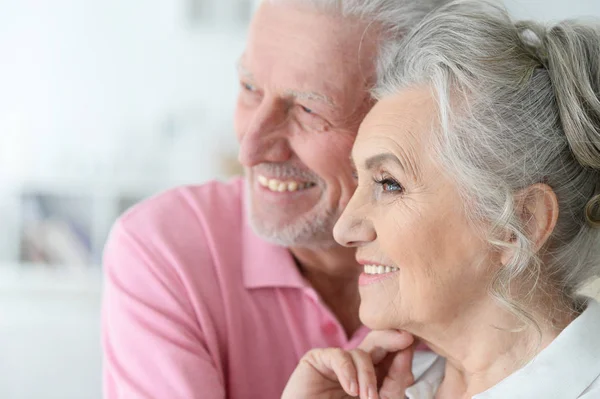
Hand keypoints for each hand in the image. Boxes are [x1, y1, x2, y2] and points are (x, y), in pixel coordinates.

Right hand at [281, 330, 415, 398]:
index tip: (411, 344)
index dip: (403, 352)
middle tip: (405, 339)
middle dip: (392, 340)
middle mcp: (356, 368)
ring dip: (369, 376)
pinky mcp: (318, 360)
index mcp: (373, 379)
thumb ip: (392, 390)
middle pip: (378, 344)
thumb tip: (407, 366)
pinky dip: (348, 373)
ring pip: (361, 353)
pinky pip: (339, 357)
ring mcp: (338, 363)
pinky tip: (351, 390)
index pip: (391, 360)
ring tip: (369, 398)